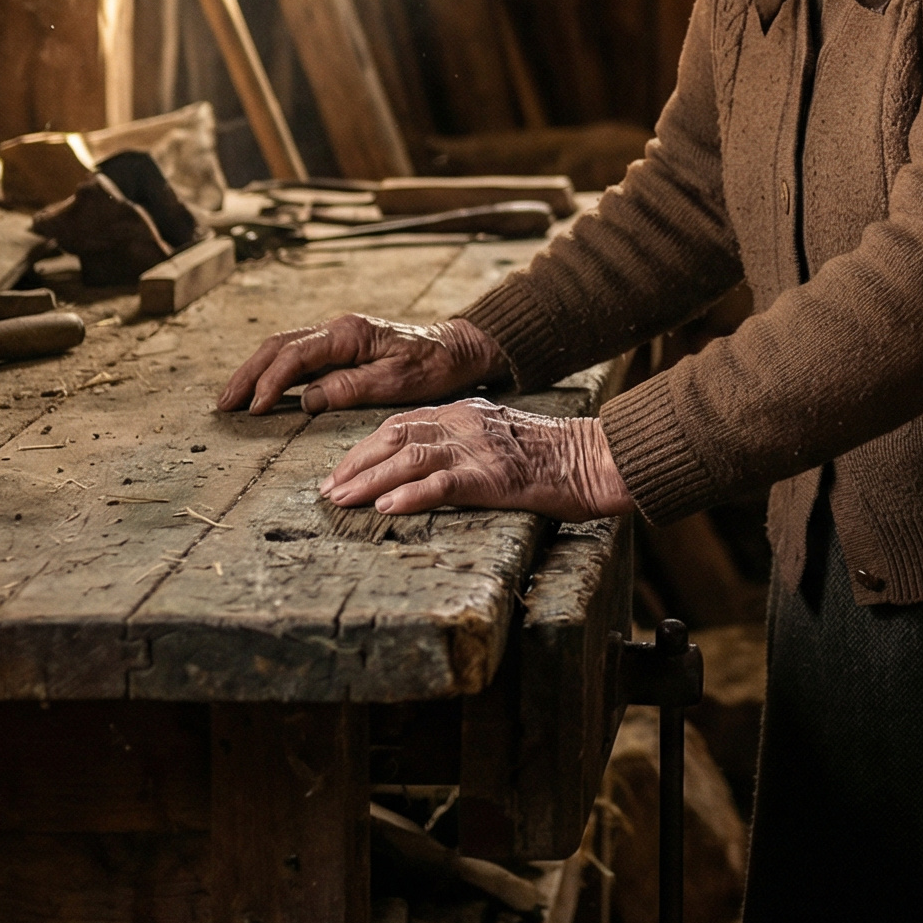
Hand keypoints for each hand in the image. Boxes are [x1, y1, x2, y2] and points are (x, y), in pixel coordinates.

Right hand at [215, 313, 507, 416]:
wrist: (457, 350)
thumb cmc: (433, 367)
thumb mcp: (397, 382)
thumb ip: (350, 388)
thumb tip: (306, 399)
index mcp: (349, 333)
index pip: (297, 354)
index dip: (270, 382)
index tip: (254, 409)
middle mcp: (338, 328)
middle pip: (279, 345)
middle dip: (248, 374)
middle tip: (224, 404)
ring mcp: (338, 335)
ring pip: (283, 347)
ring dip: (255, 371)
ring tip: (232, 398)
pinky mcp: (341, 346)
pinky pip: (297, 355)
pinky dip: (273, 370)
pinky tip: (261, 389)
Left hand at [319, 400, 635, 518]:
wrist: (595, 459)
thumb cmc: (554, 456)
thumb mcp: (501, 437)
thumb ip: (465, 444)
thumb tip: (427, 468)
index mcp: (465, 413)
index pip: (402, 423)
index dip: (365, 447)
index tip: (340, 470)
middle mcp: (465, 424)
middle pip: (396, 436)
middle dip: (356, 463)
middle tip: (327, 490)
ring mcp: (479, 449)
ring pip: (410, 458)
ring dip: (370, 480)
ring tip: (342, 501)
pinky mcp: (494, 476)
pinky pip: (443, 484)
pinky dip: (410, 496)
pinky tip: (386, 509)